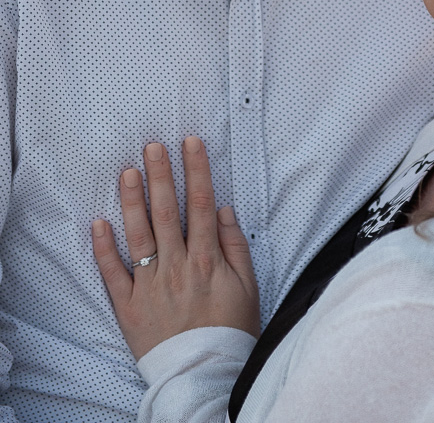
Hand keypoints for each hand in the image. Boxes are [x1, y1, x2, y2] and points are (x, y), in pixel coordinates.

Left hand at [92, 136, 260, 359]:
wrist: (205, 376)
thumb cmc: (231, 330)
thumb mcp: (247, 286)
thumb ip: (235, 245)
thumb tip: (223, 209)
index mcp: (207, 259)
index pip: (200, 204)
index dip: (196, 170)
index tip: (190, 143)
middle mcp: (178, 267)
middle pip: (167, 212)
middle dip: (161, 175)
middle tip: (153, 146)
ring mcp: (151, 286)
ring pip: (140, 235)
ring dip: (133, 201)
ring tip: (128, 172)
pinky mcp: (130, 307)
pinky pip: (114, 274)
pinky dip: (105, 248)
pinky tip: (100, 222)